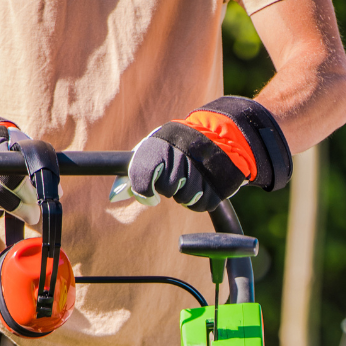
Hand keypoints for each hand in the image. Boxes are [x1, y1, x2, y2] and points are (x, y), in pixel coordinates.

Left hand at [125, 96, 291, 211]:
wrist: (226, 138)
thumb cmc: (185, 145)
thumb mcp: (160, 145)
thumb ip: (139, 168)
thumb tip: (119, 194)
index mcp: (162, 144)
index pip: (143, 175)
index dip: (143, 189)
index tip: (148, 195)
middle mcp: (180, 158)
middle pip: (166, 189)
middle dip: (170, 187)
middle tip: (179, 174)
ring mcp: (199, 174)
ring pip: (183, 199)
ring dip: (186, 193)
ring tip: (194, 176)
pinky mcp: (215, 189)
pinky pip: (199, 206)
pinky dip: (200, 199)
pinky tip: (204, 184)